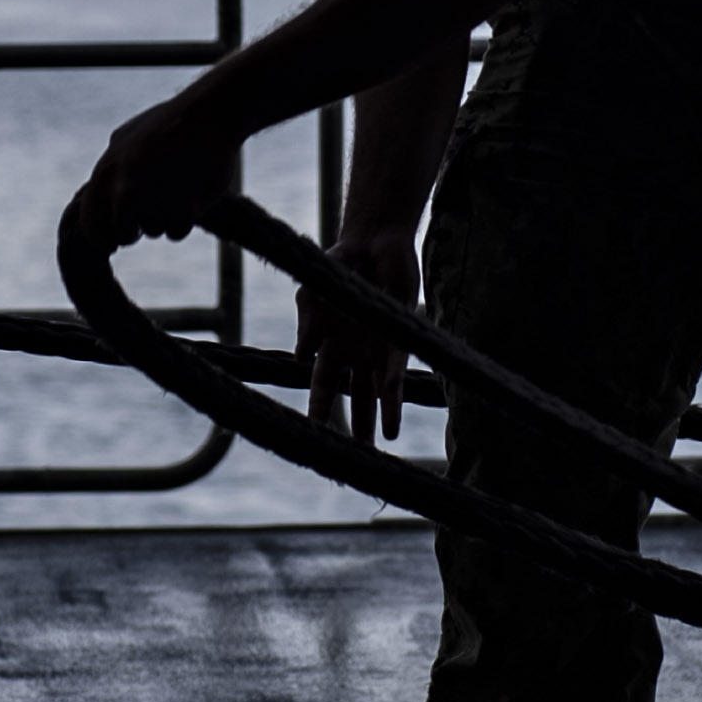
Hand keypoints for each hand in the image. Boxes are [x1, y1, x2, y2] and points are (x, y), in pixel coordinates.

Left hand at [73, 93, 233, 248]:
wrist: (210, 116)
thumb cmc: (168, 125)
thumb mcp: (125, 138)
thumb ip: (109, 169)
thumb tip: (102, 200)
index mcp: (106, 171)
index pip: (91, 222)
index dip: (101, 237)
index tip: (111, 243)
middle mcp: (125, 190)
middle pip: (123, 235)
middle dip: (132, 232)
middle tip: (144, 220)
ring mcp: (154, 202)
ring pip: (154, 231)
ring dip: (163, 217)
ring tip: (177, 185)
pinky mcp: (183, 210)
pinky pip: (176, 232)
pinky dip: (183, 220)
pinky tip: (190, 194)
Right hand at [300, 229, 422, 442]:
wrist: (373, 241)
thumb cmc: (338, 265)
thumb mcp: (312, 294)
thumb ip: (307, 324)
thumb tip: (301, 357)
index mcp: (331, 345)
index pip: (324, 386)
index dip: (319, 410)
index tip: (314, 435)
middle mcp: (357, 353)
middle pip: (356, 398)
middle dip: (355, 428)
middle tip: (354, 460)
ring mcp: (380, 347)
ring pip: (379, 392)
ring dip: (379, 418)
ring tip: (381, 445)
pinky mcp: (400, 336)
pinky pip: (396, 370)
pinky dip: (392, 393)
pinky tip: (391, 412)